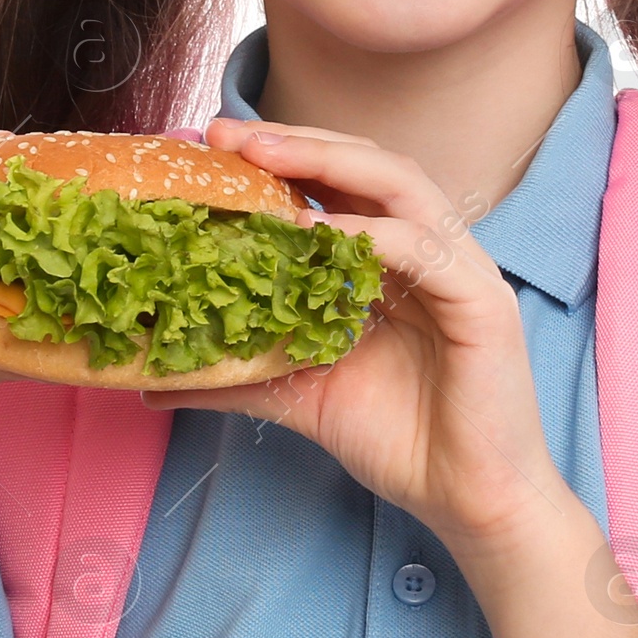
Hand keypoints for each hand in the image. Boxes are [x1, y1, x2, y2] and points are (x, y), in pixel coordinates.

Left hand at [158, 119, 572, 558]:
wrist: (467, 501)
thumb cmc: (400, 441)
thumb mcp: (300, 396)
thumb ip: (238, 376)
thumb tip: (154, 381)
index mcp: (395, 261)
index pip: (340, 185)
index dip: (281, 159)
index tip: (212, 147)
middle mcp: (432, 251)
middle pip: (368, 165)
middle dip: (297, 143)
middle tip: (228, 136)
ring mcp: (463, 271)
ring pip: (400, 185)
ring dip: (330, 162)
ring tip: (265, 157)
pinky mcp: (483, 304)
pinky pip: (423, 249)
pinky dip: (369, 234)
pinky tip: (314, 234)